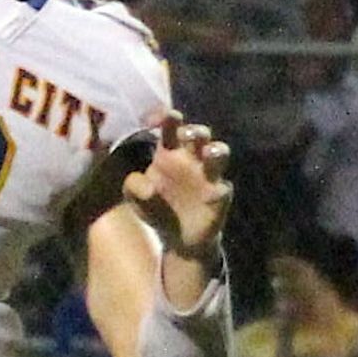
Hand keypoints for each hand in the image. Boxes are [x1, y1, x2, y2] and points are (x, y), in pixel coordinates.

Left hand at [127, 118, 233, 261]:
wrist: (176, 238)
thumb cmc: (155, 207)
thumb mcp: (135, 198)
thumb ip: (134, 187)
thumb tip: (147, 186)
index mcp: (169, 152)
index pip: (170, 128)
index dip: (168, 119)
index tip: (161, 118)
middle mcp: (191, 158)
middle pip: (198, 135)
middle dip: (194, 131)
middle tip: (186, 135)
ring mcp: (208, 175)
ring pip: (219, 154)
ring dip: (216, 150)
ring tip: (209, 153)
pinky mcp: (220, 195)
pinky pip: (223, 188)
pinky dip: (220, 189)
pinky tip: (214, 193)